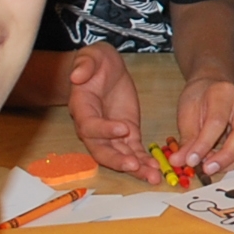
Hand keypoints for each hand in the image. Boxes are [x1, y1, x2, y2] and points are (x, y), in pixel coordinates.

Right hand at [64, 45, 147, 172]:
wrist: (105, 69)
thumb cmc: (95, 62)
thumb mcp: (91, 56)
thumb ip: (84, 64)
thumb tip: (76, 75)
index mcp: (82, 109)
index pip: (90, 126)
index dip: (105, 130)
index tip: (124, 128)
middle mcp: (93, 128)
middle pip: (101, 150)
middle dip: (118, 160)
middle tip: (134, 166)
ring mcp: (110, 134)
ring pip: (119, 156)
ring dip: (135, 168)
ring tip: (152, 176)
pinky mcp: (126, 134)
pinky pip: (134, 151)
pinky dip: (144, 162)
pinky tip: (156, 170)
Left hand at [173, 75, 233, 176]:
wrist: (213, 88)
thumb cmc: (199, 100)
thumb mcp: (187, 115)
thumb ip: (187, 140)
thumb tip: (179, 161)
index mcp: (224, 92)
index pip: (217, 122)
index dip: (204, 144)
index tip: (191, 161)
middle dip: (224, 157)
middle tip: (207, 170)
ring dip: (230, 163)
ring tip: (210, 166)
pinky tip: (219, 162)